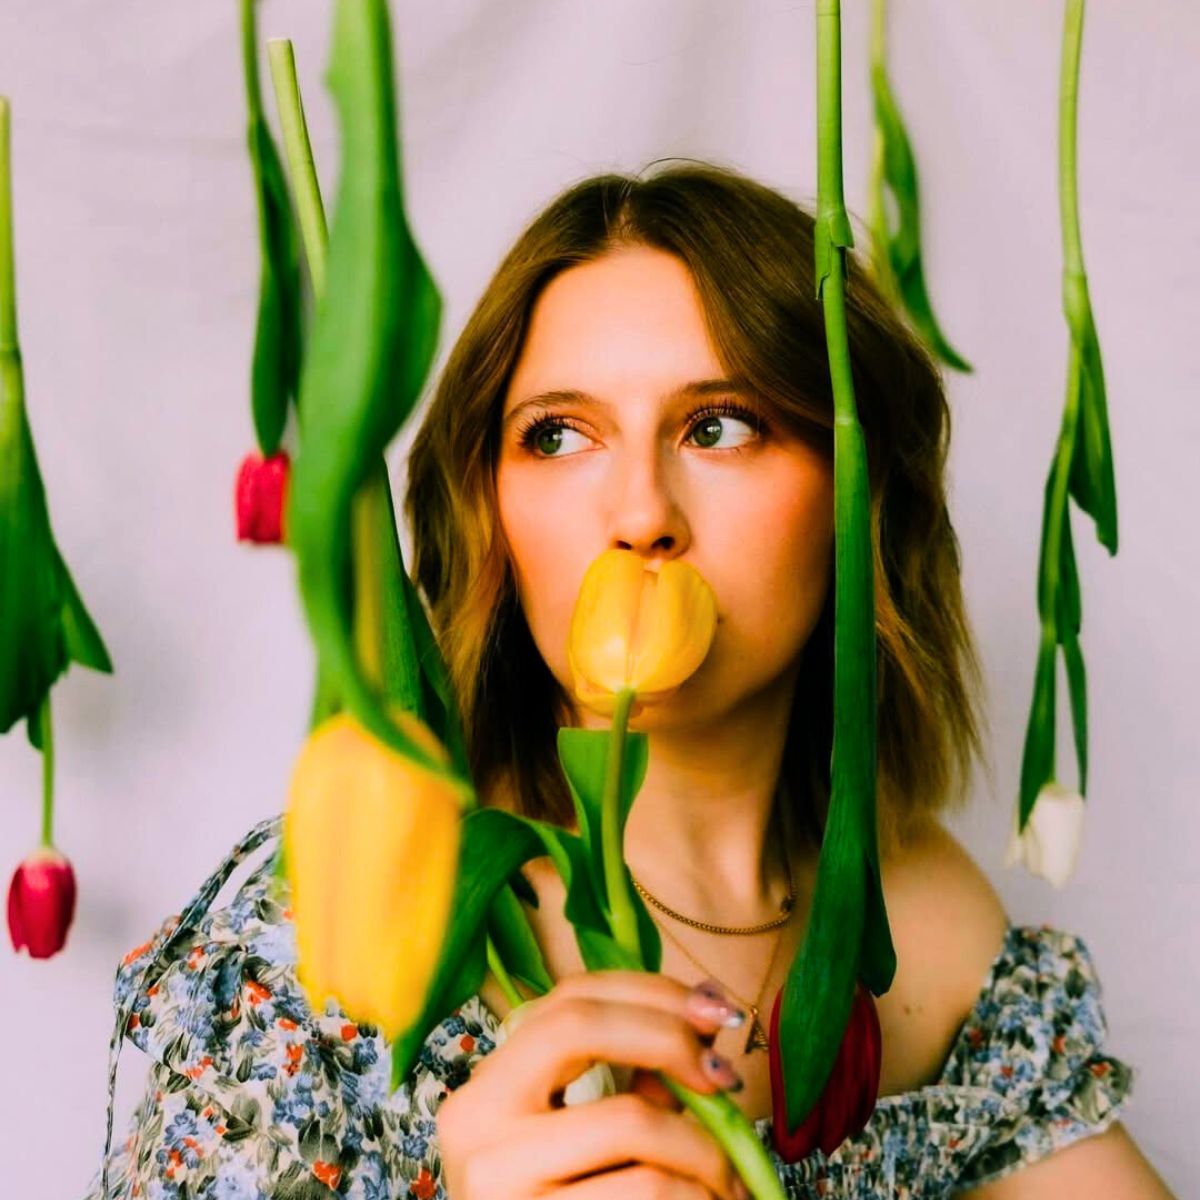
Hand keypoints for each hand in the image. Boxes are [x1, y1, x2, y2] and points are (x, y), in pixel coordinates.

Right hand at [437, 970, 751, 1199]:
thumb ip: (630, 1083)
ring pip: (631, 1121)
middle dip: (668, 1036)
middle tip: (723, 1076)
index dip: (652, 991)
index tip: (718, 1014)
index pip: (570, 998)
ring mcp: (497, 1182)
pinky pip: (643, 1192)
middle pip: (579, 1026)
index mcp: (489, 1085)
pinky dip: (693, 1196)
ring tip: (726, 1182)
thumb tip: (706, 1022)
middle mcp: (475, 1120)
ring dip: (704, 1149)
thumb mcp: (588, 1142)